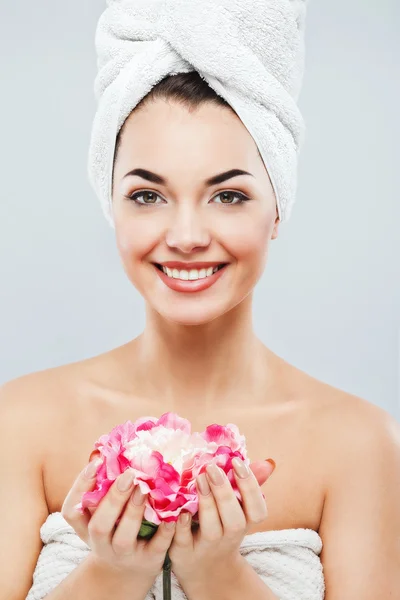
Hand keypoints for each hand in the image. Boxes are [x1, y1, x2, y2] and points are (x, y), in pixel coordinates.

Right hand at [61, 459, 175, 583]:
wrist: (130, 570)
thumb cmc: (116, 527)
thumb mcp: (104, 512)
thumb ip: (105, 488)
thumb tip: (110, 448)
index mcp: (87, 527)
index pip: (72, 510)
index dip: (81, 486)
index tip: (97, 461)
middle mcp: (101, 543)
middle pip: (99, 525)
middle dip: (113, 499)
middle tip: (128, 475)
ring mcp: (125, 554)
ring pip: (124, 538)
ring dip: (133, 512)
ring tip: (144, 489)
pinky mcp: (149, 561)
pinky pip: (156, 548)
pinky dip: (165, 532)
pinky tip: (172, 515)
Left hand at [168, 458, 274, 588]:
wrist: (204, 571)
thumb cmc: (222, 530)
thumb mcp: (238, 511)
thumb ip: (248, 486)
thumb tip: (267, 463)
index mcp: (244, 524)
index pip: (257, 510)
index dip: (251, 487)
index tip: (237, 462)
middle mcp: (228, 538)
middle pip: (234, 521)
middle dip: (225, 492)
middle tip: (212, 468)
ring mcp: (206, 547)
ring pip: (211, 529)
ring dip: (206, 503)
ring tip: (199, 478)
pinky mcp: (184, 553)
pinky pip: (184, 541)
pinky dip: (182, 525)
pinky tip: (181, 508)